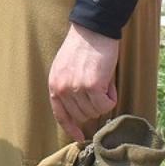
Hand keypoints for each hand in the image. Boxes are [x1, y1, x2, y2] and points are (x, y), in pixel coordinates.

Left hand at [47, 23, 120, 140]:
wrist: (93, 29)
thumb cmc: (83, 46)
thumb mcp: (66, 68)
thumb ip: (69, 88)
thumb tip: (82, 111)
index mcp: (54, 84)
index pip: (60, 114)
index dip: (70, 127)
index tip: (79, 136)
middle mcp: (62, 88)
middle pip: (81, 115)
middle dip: (93, 107)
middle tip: (100, 90)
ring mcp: (76, 88)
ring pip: (95, 111)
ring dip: (103, 101)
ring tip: (103, 81)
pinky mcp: (92, 86)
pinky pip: (106, 105)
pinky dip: (111, 98)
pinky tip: (109, 84)